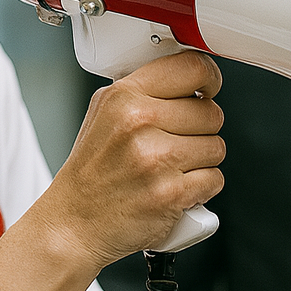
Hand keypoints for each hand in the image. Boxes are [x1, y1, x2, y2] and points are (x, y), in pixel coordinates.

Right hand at [39, 51, 224, 270]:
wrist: (74, 223)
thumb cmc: (92, 171)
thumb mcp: (105, 112)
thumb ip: (144, 91)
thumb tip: (190, 81)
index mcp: (124, 95)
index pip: (191, 67)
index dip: (209, 78)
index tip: (208, 89)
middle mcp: (138, 122)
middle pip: (210, 111)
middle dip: (201, 129)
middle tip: (175, 142)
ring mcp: (155, 158)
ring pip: (216, 146)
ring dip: (203, 160)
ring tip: (172, 167)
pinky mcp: (170, 194)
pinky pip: (214, 179)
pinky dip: (202, 188)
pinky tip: (176, 187)